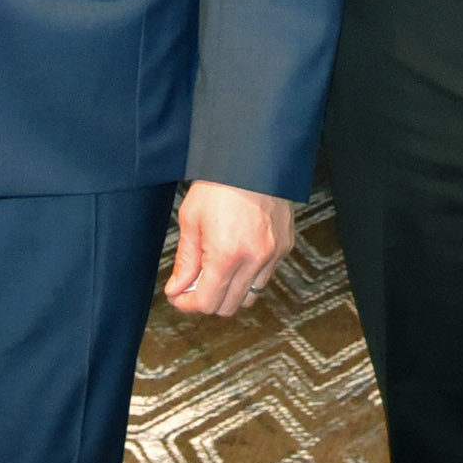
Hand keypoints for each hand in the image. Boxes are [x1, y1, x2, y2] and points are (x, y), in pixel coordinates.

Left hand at [164, 181, 294, 316]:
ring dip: (231, 290)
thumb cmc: (218, 182)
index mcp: (227, 255)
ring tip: (216, 270)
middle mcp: (254, 260)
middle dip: (207, 300)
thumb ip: (185, 260)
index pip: (208, 303)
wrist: (252, 156)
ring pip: (251, 295)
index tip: (178, 295)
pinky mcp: (285, 245)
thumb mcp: (191, 219)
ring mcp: (274, 254)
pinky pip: (266, 274)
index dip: (187, 304)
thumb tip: (177, 289)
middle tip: (193, 283)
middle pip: (229, 306)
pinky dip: (250, 274)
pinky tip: (237, 255)